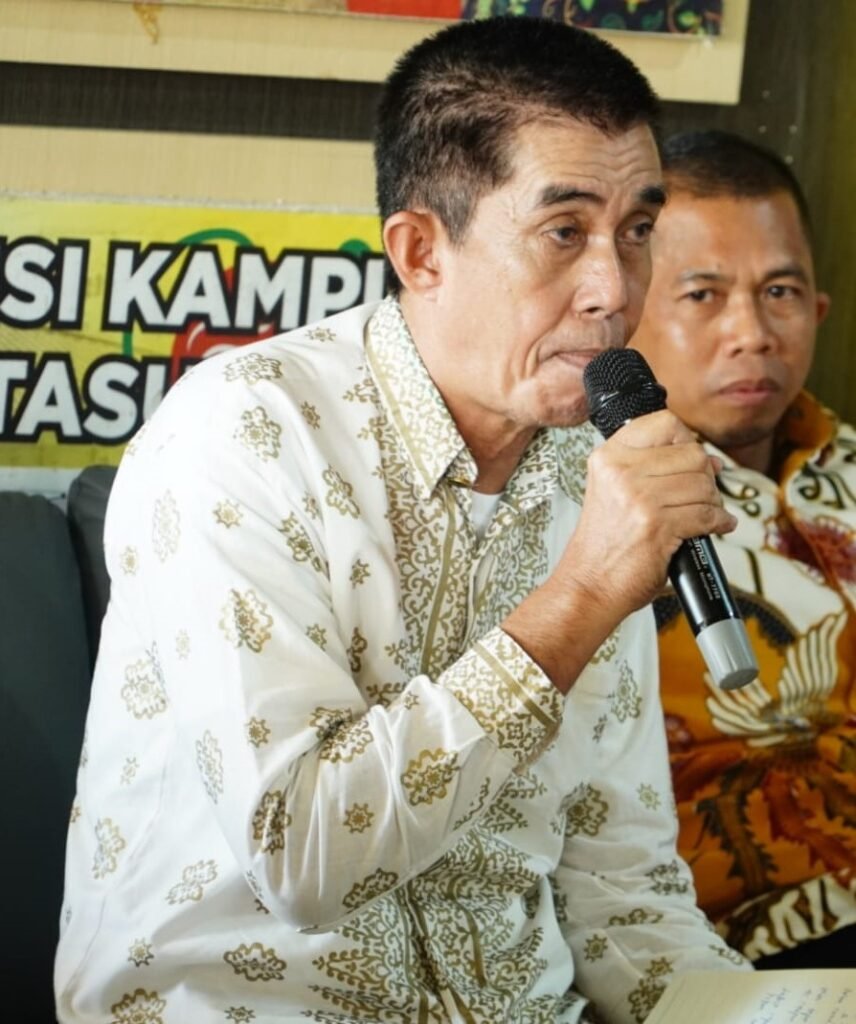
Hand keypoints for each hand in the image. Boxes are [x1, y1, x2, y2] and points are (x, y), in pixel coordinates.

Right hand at [557, 408, 735, 622]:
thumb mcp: (614, 492)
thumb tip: (711, 461)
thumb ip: (653, 469)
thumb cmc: (604, 545)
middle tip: (699, 495)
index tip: (688, 459)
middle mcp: (621, 471)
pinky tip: (712, 528)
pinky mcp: (657, 525)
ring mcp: (638, 497)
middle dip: (705, 477)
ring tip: (700, 515)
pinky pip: (707, 514)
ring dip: (712, 503)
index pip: (665, 423)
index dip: (686, 441)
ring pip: (704, 484)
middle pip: (692, 454)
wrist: (589, 585)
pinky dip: (718, 523)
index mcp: (608, 457)